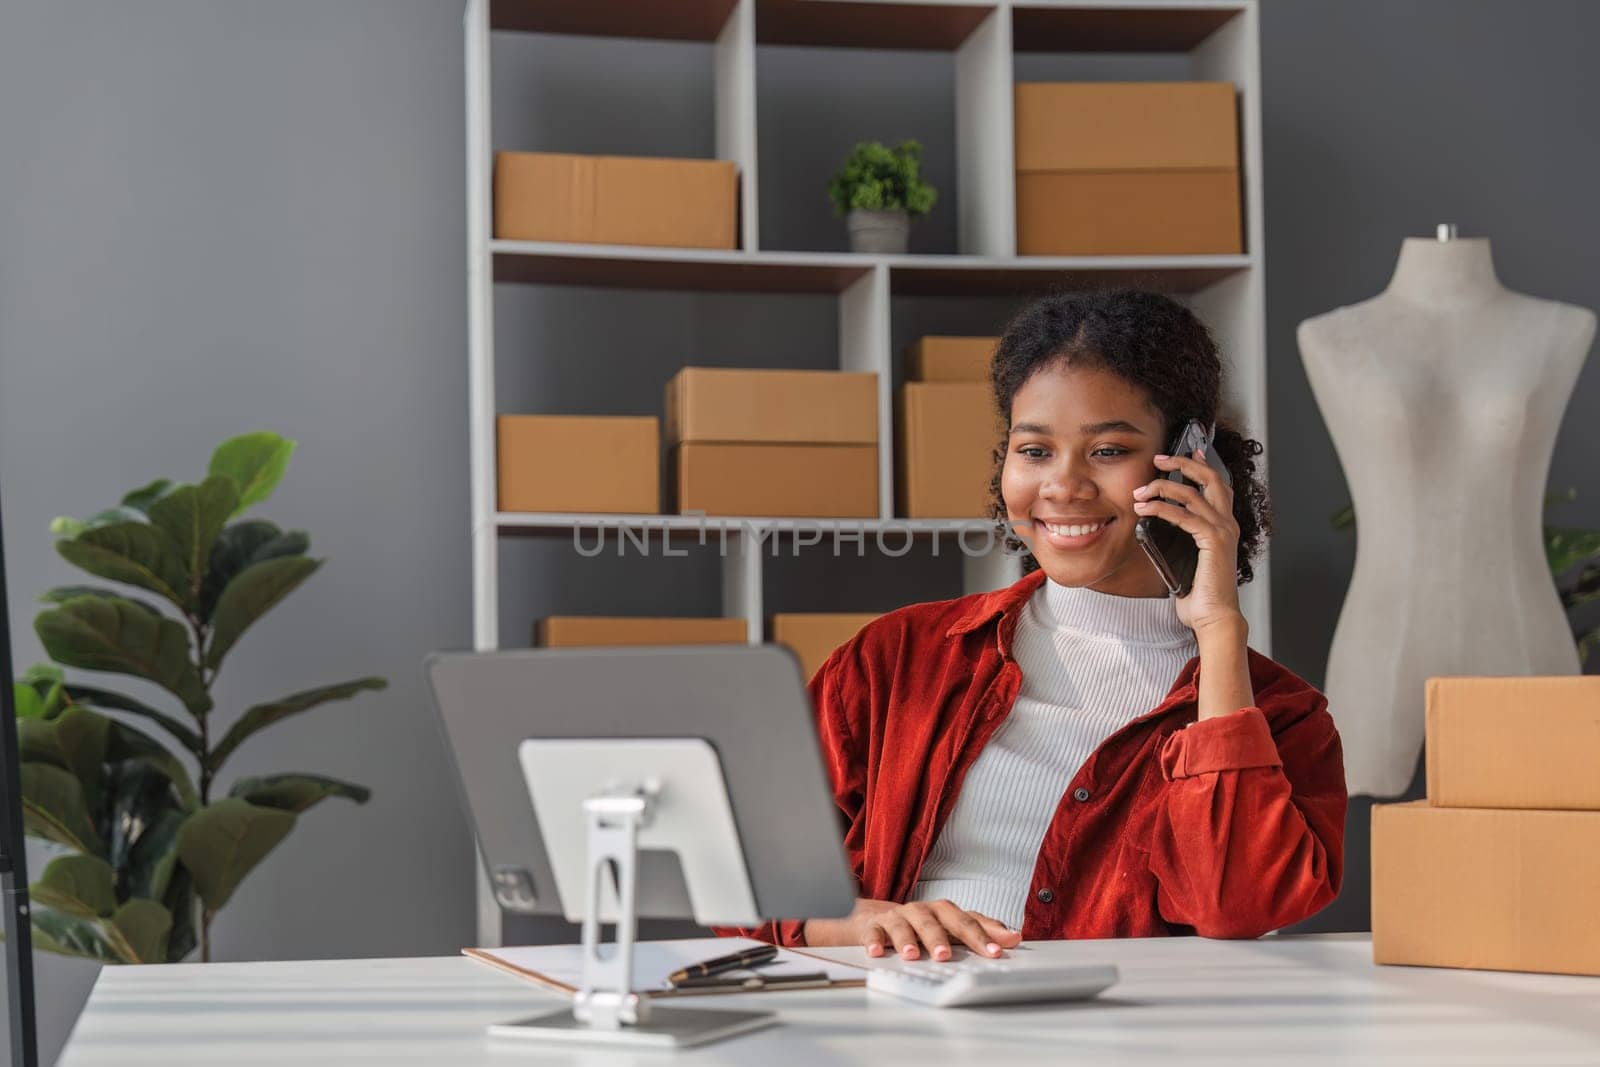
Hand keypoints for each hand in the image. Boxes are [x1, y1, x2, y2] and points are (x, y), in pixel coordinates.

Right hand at [803, 898, 1021, 960]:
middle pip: (933, 920)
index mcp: (944, 911)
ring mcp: (897, 918)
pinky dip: (874, 942)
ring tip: (912, 955)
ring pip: (903, 925)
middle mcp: (922, 911)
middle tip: (945, 956)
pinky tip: (876, 953)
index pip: (966, 921)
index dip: (981, 936)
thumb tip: (1014, 937)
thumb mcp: (954, 927)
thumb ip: (983, 931)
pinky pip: (872, 933)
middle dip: (940, 937)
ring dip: (907, 939)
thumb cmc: (924, 925)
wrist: (879, 918)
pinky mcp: (873, 927)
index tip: (995, 952)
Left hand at [1132, 450, 1245, 636]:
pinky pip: (1184, 516)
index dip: (1204, 466)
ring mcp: (1223, 531)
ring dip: (1163, 488)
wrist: (1212, 617)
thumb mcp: (1186, 559)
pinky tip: (1144, 509)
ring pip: (1193, 494)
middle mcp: (1228, 524)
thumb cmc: (1199, 594)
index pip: (1219, 486)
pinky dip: (1161, 508)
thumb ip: (1178, 540)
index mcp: (1224, 526)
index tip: (1190, 450)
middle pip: (1211, 479)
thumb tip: (1154, 527)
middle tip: (1160, 458)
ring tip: (1140, 492)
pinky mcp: (1213, 541)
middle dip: (1185, 464)